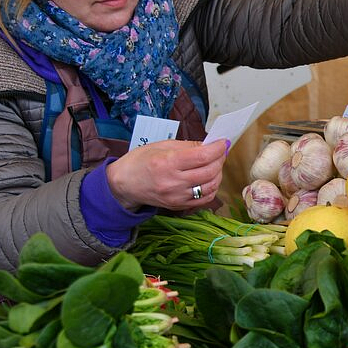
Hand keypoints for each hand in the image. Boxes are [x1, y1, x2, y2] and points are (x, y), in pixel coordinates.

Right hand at [106, 139, 228, 210]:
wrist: (124, 184)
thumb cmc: (140, 161)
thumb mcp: (161, 145)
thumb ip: (187, 146)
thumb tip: (208, 145)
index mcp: (167, 163)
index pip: (202, 156)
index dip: (217, 148)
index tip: (223, 142)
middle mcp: (173, 182)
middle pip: (209, 171)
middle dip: (220, 159)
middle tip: (220, 152)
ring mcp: (177, 196)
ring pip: (211, 186)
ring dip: (218, 174)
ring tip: (215, 164)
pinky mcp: (178, 205)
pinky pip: (204, 199)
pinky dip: (212, 188)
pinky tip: (210, 179)